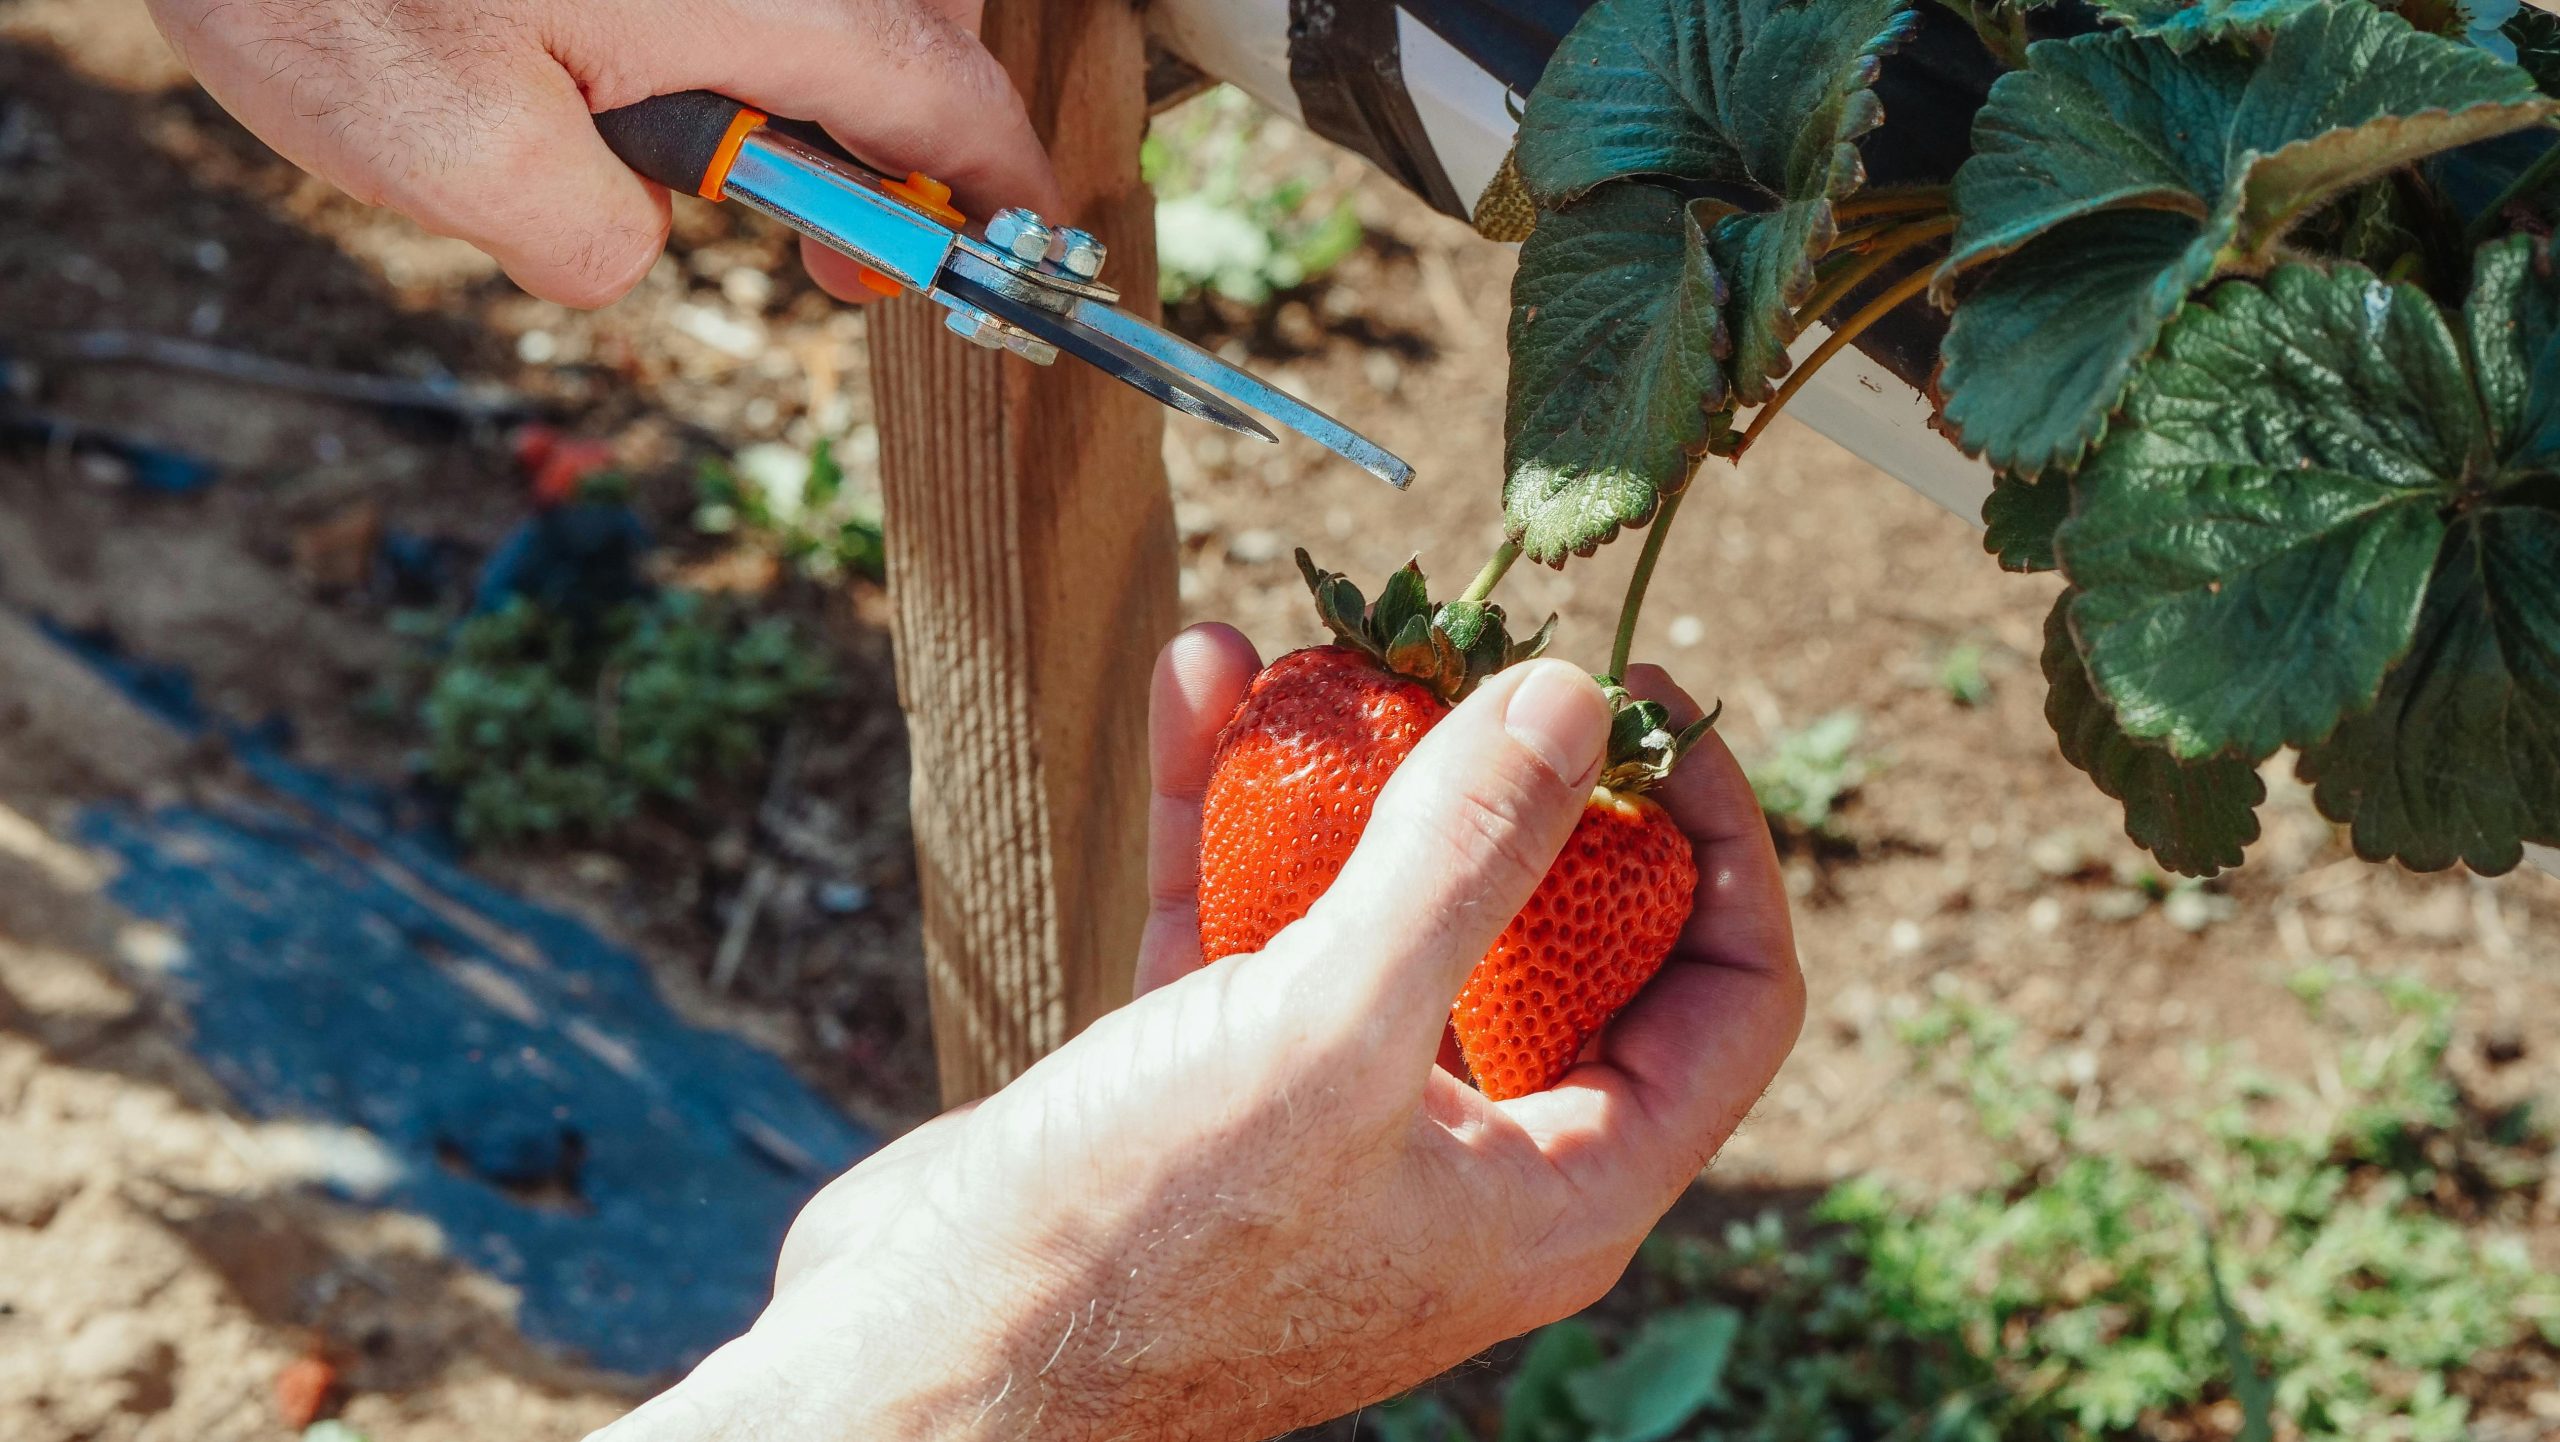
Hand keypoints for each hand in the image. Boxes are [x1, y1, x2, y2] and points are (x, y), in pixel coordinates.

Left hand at [145, 0, 1061, 307]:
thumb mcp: (446, 151)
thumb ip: (585, 237)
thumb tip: (625, 247)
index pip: (940, 96)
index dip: (997, 187)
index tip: (1021, 254)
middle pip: (914, 29)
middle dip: (910, 146)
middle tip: (836, 257)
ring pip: (835, 5)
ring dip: (824, 87)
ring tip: (729, 169)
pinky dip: (753, 39)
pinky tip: (646, 78)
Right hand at [593, 627, 1803, 1441]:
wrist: (917, 1366)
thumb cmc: (1142, 1248)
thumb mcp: (1331, 1033)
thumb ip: (1467, 859)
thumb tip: (1578, 701)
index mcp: (1562, 1189)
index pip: (1726, 996)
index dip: (1715, 837)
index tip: (1644, 701)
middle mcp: (1471, 1158)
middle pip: (1555, 934)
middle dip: (1509, 780)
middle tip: (1470, 654)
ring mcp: (1337, 1118)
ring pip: (1385, 908)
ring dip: (1351, 772)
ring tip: (1322, 647)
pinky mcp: (1215, 1083)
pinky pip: (1255, 921)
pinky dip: (1229, 811)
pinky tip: (1199, 684)